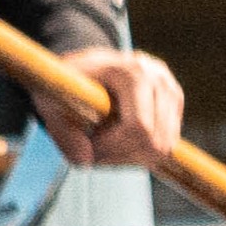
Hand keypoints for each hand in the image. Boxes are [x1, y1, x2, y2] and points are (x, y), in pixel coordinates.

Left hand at [43, 45, 183, 170]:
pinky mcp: (175, 103)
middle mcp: (158, 78)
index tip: (89, 151)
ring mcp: (171, 89)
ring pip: (164, 146)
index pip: (138, 127)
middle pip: (155, 141)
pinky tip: (118, 141)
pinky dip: (143, 151)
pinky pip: (167, 143)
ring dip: (132, 156)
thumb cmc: (65, 82)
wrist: (84, 63)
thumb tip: (84, 162)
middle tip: (94, 153)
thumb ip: (61, 132)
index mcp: (132, 72)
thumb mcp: (50, 101)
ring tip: (104, 145)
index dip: (113, 148)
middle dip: (122, 156)